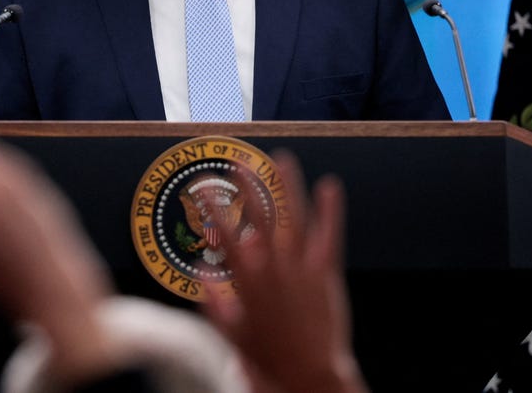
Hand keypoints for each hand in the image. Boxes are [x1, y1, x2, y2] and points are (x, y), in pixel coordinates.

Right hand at [202, 151, 367, 392]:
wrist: (309, 374)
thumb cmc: (268, 357)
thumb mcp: (229, 332)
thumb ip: (212, 301)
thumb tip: (201, 272)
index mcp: (247, 281)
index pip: (226, 234)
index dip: (214, 208)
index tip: (204, 188)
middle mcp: (274, 269)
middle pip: (259, 218)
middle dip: (248, 188)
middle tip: (240, 163)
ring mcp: (302, 269)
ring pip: (294, 218)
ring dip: (288, 187)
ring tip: (282, 161)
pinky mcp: (326, 274)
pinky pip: (329, 236)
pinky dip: (330, 210)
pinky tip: (330, 186)